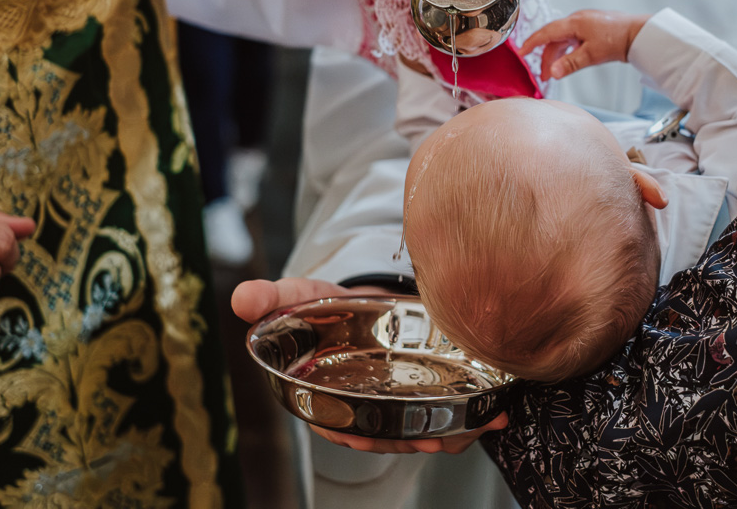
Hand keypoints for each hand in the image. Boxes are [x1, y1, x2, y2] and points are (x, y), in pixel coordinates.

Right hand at [232, 277, 506, 453]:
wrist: (374, 298)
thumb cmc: (333, 307)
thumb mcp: (303, 296)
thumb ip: (275, 298)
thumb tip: (241, 299)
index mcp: (330, 393)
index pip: (334, 423)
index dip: (348, 433)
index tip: (360, 435)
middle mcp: (368, 406)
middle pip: (384, 434)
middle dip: (406, 440)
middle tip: (428, 438)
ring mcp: (403, 402)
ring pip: (421, 431)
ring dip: (445, 434)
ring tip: (466, 428)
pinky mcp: (435, 392)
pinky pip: (453, 415)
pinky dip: (476, 418)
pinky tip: (495, 414)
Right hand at [519, 10, 651, 80]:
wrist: (639, 34)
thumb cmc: (617, 40)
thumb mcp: (591, 55)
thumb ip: (569, 64)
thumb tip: (551, 73)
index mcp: (574, 22)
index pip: (546, 32)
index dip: (531, 43)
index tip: (520, 52)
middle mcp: (577, 20)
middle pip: (553, 38)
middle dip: (545, 56)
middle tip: (542, 74)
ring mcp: (584, 23)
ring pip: (563, 39)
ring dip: (556, 55)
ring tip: (553, 73)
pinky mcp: (591, 28)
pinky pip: (572, 39)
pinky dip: (566, 51)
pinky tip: (566, 61)